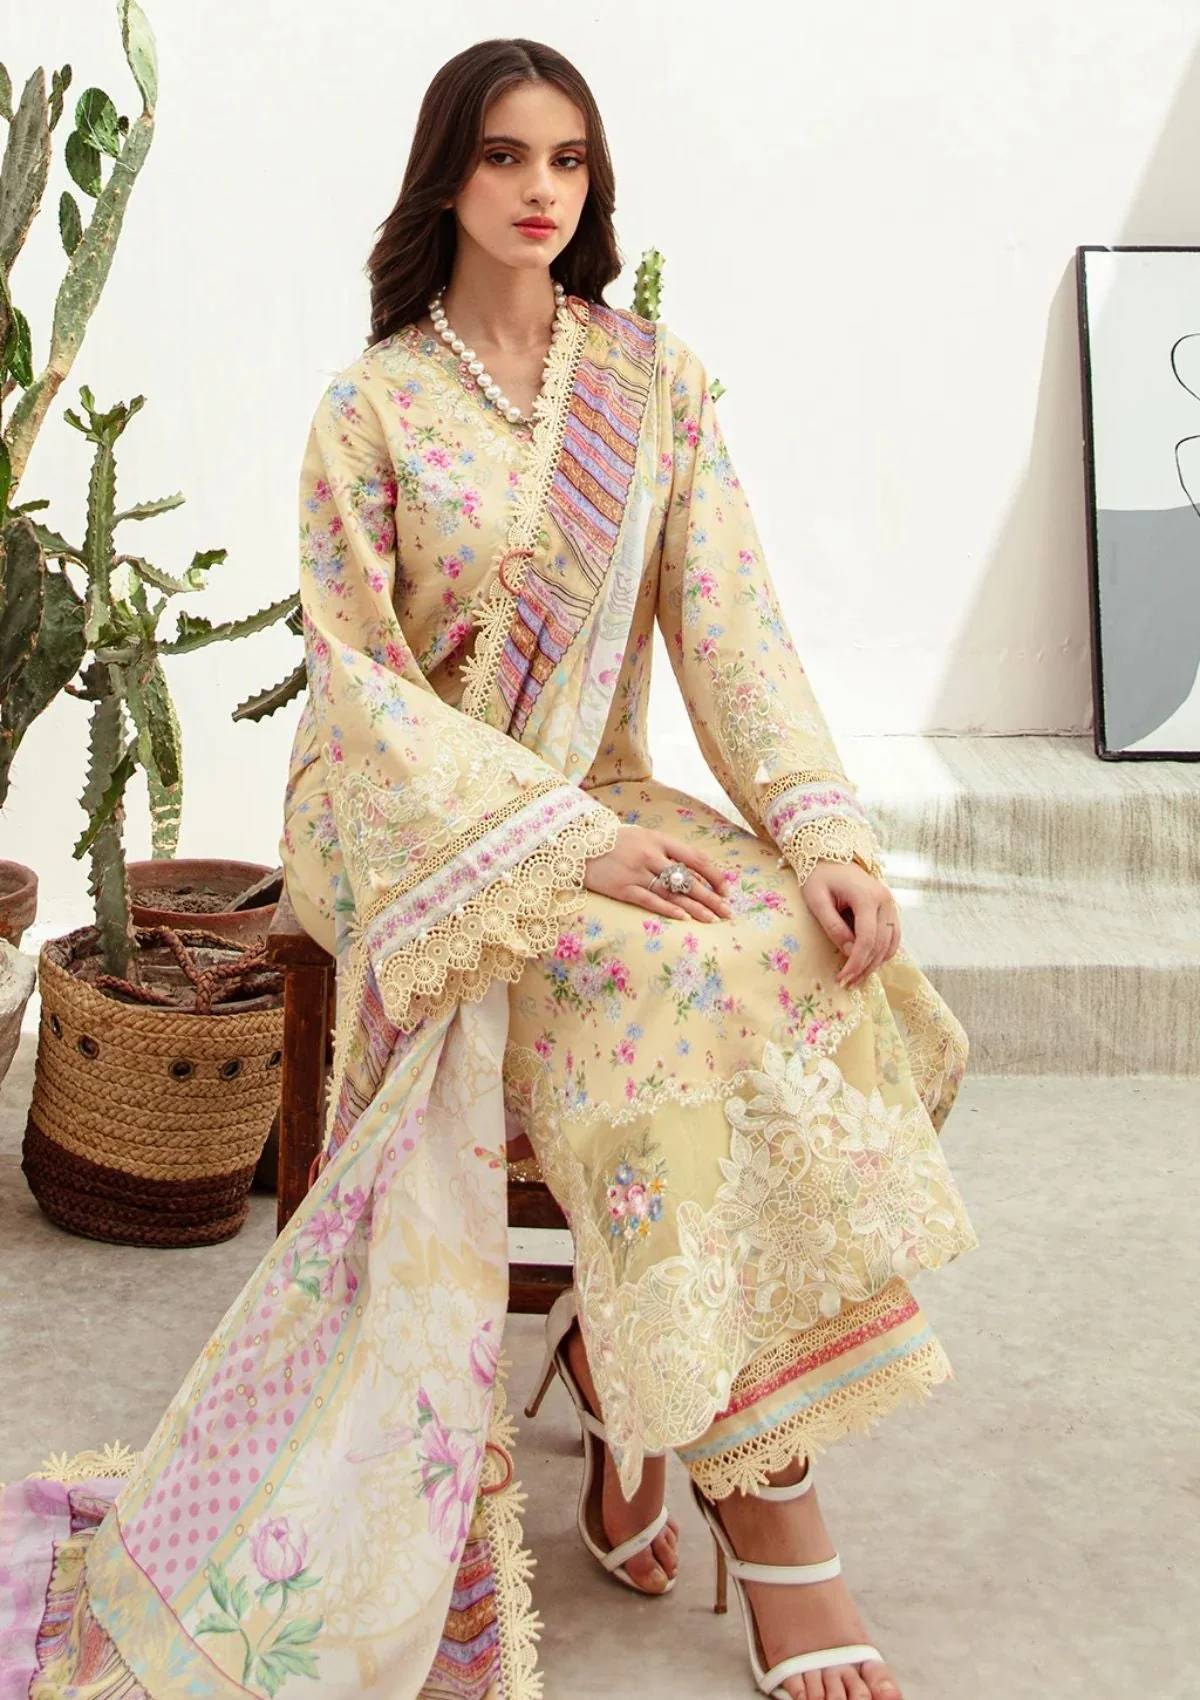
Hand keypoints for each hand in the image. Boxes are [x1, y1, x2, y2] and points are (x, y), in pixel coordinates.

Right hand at [584, 824, 732, 923]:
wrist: (577, 844)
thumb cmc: (615, 842)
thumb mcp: (643, 836)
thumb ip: (665, 850)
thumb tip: (693, 870)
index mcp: (659, 840)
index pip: (695, 858)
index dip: (713, 875)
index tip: (725, 889)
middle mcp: (650, 855)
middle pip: (688, 879)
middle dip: (710, 897)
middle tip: (727, 912)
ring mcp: (636, 873)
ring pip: (673, 893)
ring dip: (695, 908)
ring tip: (712, 920)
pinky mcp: (622, 888)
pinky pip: (650, 900)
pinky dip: (668, 910)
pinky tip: (684, 919)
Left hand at [802, 859, 901, 988]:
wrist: (830, 857)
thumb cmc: (819, 877)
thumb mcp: (817, 900)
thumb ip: (833, 926)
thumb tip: (849, 951)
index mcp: (867, 897)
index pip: (867, 939)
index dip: (856, 962)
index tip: (842, 978)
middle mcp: (885, 901)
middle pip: (881, 945)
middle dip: (864, 968)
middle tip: (847, 983)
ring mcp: (890, 904)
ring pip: (891, 944)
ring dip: (875, 964)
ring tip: (856, 977)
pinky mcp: (889, 908)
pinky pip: (892, 937)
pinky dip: (882, 953)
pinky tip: (866, 963)